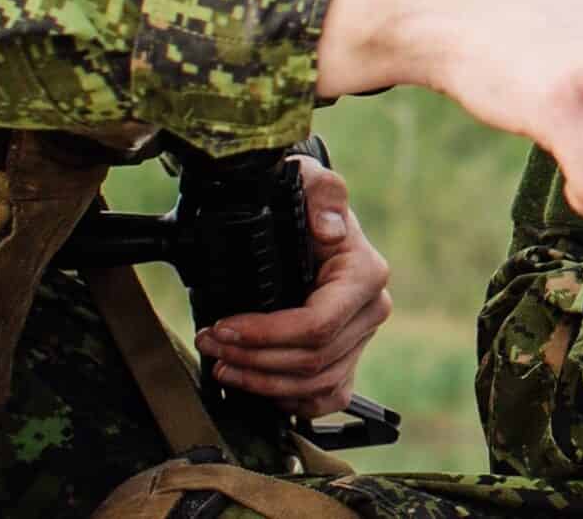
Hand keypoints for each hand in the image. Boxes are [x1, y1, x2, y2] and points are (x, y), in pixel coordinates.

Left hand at [194, 156, 390, 417]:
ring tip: (223, 366)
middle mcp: (371, 308)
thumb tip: (329, 229)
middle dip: (253, 359)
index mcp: (365, 273)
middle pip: (312, 360)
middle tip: (211, 344)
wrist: (312, 218)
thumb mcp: (309, 180)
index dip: (267, 336)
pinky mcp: (350, 356)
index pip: (318, 325)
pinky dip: (293, 402)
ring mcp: (363, 336)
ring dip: (263, 383)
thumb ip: (323, 192)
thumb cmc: (305, 200)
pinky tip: (260, 389)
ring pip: (316, 383)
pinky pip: (328, 397)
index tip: (224, 328)